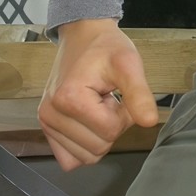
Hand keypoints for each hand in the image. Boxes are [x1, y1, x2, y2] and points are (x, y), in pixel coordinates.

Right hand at [36, 20, 158, 169]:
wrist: (83, 36)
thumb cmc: (105, 47)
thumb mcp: (128, 63)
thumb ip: (139, 94)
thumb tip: (149, 121)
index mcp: (68, 98)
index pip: (110, 131)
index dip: (123, 115)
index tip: (117, 94)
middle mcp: (51, 114)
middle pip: (98, 148)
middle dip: (111, 126)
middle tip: (107, 99)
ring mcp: (46, 123)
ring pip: (87, 156)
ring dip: (99, 135)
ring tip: (96, 106)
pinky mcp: (47, 129)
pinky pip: (70, 159)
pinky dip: (84, 146)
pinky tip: (87, 122)